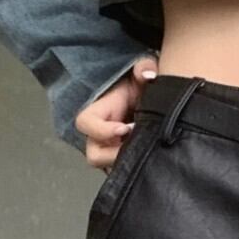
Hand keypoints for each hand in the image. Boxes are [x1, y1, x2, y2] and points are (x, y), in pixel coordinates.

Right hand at [76, 56, 159, 170]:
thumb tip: (147, 74)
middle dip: (114, 155)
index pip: (85, 123)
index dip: (102, 130)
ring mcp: (110, 149)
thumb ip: (145, 67)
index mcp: (101, 111)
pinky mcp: (120, 161)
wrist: (153, 100)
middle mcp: (100, 134)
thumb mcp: (144, 70)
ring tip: (143, 151)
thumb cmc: (142, 85)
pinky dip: (132, 170)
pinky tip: (148, 159)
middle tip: (136, 146)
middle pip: (94, 155)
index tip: (125, 129)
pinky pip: (121, 172)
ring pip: (108, 167)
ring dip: (124, 163)